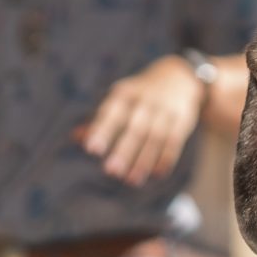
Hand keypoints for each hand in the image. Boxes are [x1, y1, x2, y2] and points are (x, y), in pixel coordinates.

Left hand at [74, 54, 208, 185]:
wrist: (179, 75)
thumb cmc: (139, 93)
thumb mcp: (120, 98)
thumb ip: (99, 119)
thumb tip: (74, 137)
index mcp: (125, 93)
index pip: (112, 112)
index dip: (101, 130)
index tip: (91, 149)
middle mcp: (146, 100)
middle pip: (135, 128)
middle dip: (124, 151)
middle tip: (110, 171)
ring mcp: (165, 110)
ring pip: (155, 138)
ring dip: (143, 160)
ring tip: (131, 180)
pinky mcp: (182, 120)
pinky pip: (174, 141)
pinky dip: (165, 158)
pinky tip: (156, 174)